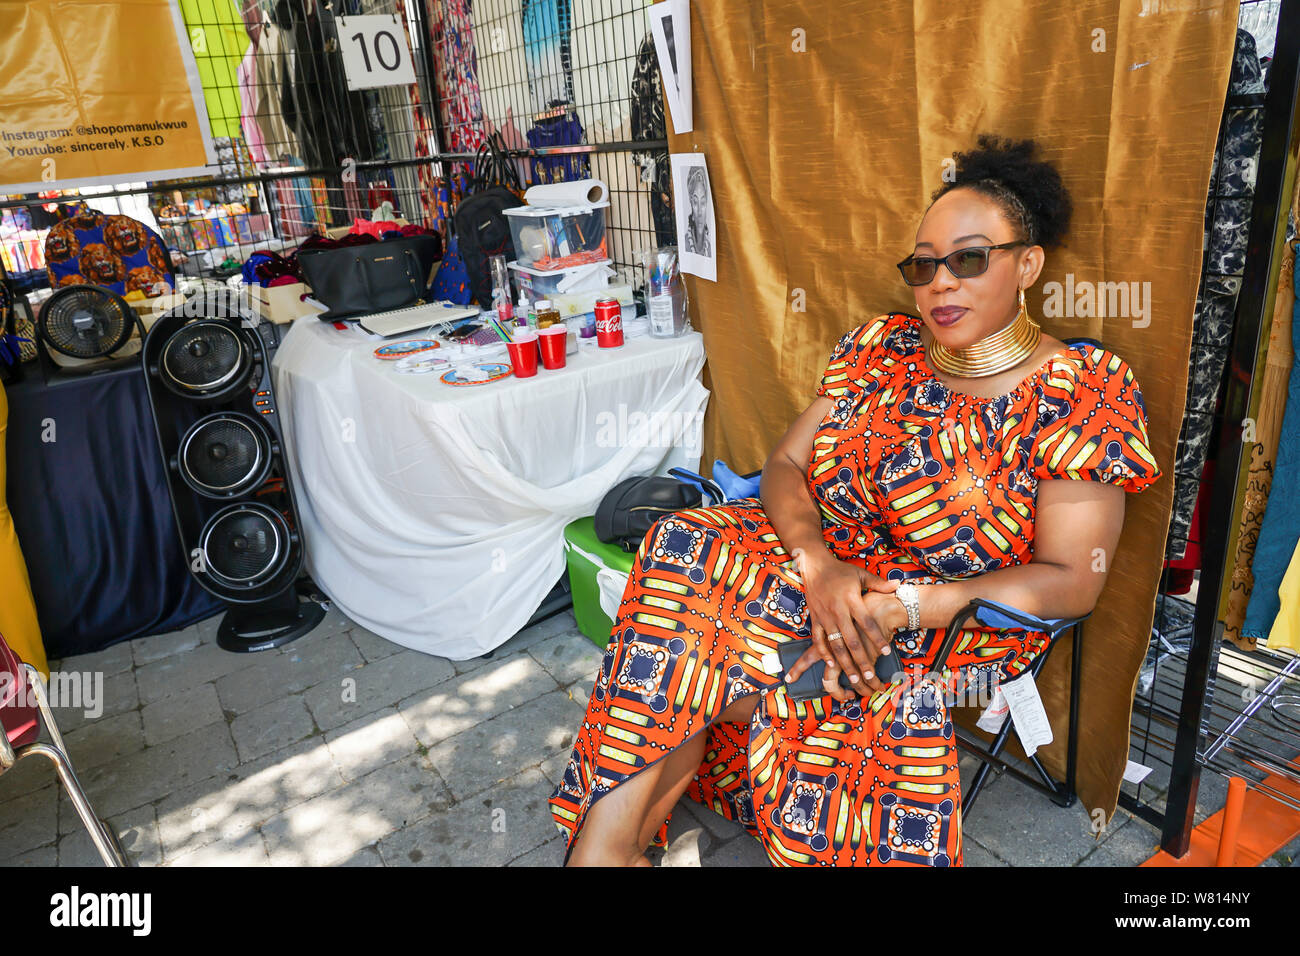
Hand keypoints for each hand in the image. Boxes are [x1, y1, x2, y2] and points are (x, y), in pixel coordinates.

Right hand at [788, 551, 901, 694]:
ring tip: (853, 678)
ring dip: (844, 662)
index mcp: (851, 599)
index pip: (866, 623)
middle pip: (851, 640)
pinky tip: (831, 664)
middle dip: (861, 659)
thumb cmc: (840, 571)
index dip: (877, 638)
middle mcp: (838, 610)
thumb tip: (898, 585)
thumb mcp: (861, 574)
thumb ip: (879, 583)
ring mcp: (824, 616)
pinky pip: (818, 639)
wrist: (814, 565)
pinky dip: (823, 652)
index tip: (886, 652)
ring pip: (835, 644)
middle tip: (870, 676)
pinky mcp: (814, 618)